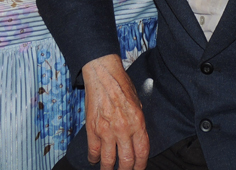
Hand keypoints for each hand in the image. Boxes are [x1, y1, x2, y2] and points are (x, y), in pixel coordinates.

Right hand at [82, 54, 149, 169]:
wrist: (103, 75)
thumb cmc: (121, 86)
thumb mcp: (137, 104)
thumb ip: (137, 124)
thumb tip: (137, 141)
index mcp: (137, 122)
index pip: (142, 152)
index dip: (141, 165)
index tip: (138, 169)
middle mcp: (123, 128)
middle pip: (126, 160)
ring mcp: (107, 130)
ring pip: (108, 160)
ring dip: (109, 169)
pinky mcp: (93, 128)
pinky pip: (93, 151)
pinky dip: (94, 159)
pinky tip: (95, 160)